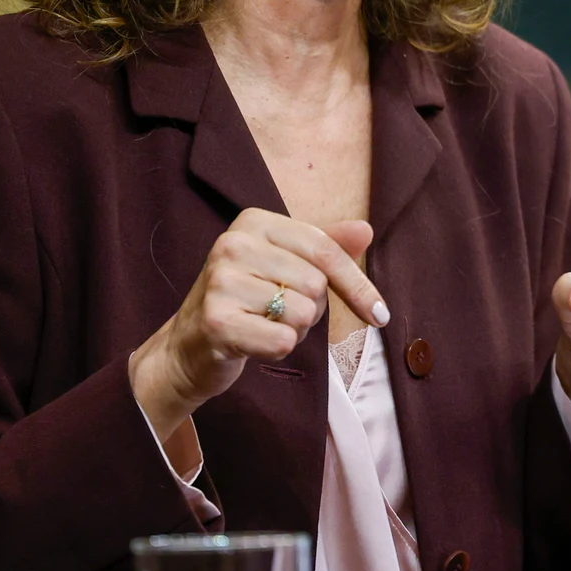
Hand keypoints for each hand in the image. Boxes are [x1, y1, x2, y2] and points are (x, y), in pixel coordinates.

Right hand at [130, 208, 386, 439]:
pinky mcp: (216, 321)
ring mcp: (220, 281)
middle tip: (278, 311)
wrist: (189, 346)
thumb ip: (327, 247)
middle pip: (316, 284)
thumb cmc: (248, 301)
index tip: (380, 314)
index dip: (357, 286)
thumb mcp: (287, 265)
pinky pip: (283, 341)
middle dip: (311, 308)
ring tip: (263, 324)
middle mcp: (232, 244)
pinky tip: (253, 341)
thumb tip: (366, 230)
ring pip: (302, 314)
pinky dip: (278, 348)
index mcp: (254, 221)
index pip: (326, 250)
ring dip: (294, 330)